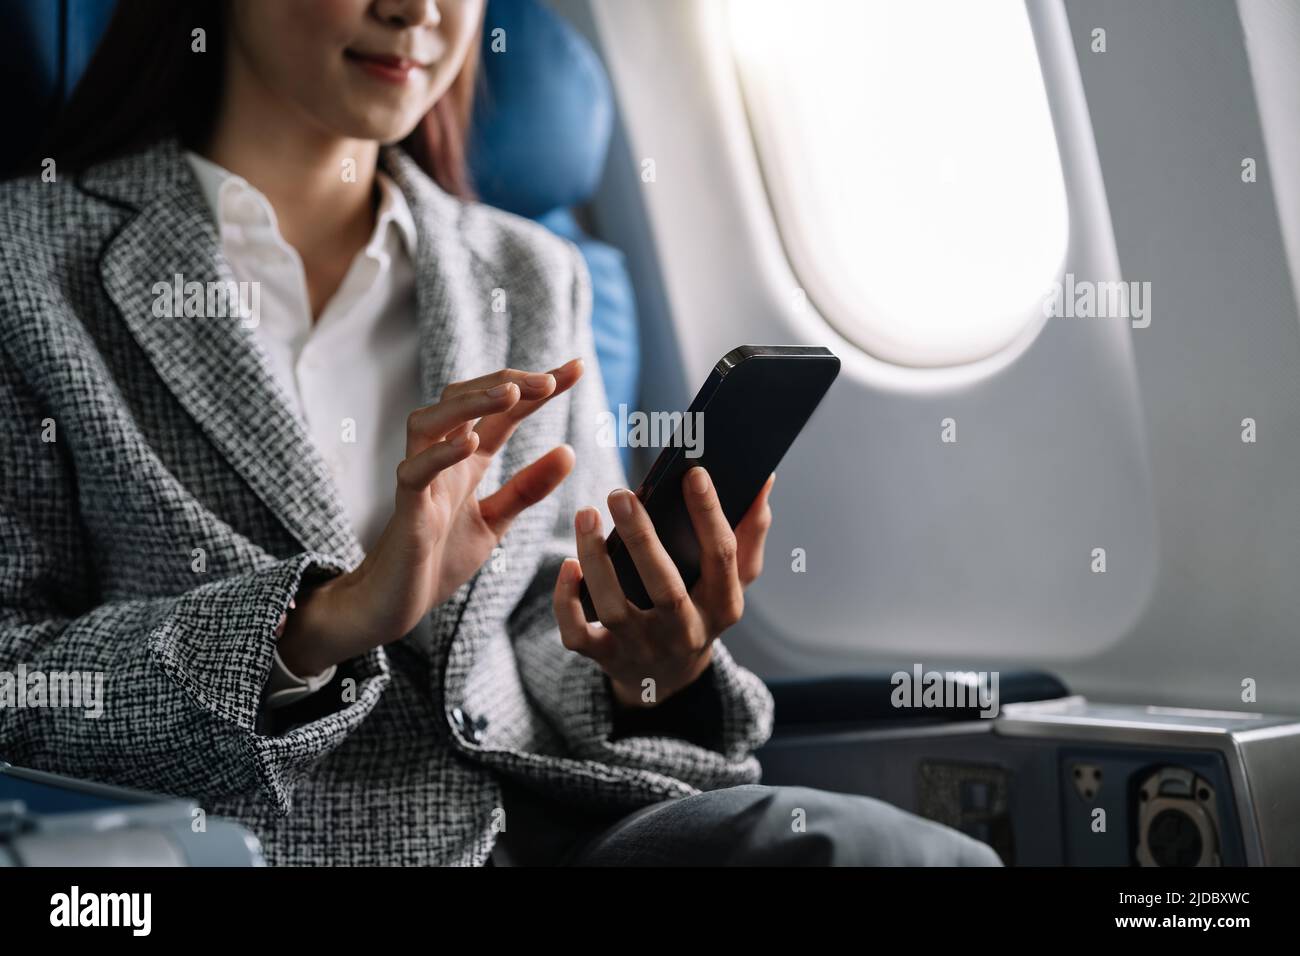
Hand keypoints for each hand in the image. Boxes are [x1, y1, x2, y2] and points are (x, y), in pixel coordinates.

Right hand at [278, 359, 584, 674]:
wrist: (397, 603)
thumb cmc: (440, 558)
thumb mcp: (496, 520)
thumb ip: (528, 488)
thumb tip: (569, 451)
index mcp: (467, 459)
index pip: (504, 411)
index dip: (538, 387)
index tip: (577, 368)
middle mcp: (442, 458)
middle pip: (465, 398)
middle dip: (507, 382)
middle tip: (550, 379)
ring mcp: (421, 478)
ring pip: (432, 420)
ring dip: (471, 402)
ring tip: (510, 393)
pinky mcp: (405, 507)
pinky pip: (416, 471)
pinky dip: (441, 453)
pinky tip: (469, 444)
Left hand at [553, 467, 774, 708]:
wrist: (667, 678)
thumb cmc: (701, 608)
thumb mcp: (734, 580)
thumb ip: (750, 531)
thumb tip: (764, 479)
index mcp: (724, 606)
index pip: (722, 557)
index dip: (710, 514)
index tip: (694, 473)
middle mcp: (686, 631)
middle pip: (666, 588)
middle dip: (642, 538)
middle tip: (621, 494)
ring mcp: (643, 648)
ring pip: (615, 607)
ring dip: (596, 559)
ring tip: (587, 514)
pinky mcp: (606, 657)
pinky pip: (578, 633)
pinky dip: (566, 600)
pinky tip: (567, 565)